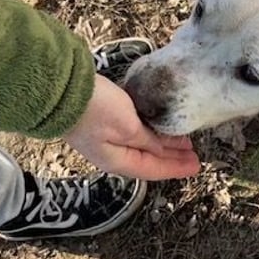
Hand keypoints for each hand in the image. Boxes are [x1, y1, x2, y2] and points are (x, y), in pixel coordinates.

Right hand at [64, 75, 199, 179]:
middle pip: (149, 159)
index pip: (154, 169)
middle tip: (194, 155)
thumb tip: (167, 150)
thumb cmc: (95, 110)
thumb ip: (149, 140)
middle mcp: (112, 153)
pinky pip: (135, 132)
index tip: (196, 166)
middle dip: (172, 158)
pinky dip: (151, 132)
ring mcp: (106, 136)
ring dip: (163, 144)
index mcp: (118, 160)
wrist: (61, 89)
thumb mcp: (128, 128)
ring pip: (143, 146)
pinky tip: (158, 126)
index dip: (176, 168)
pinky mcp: (104, 119)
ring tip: (182, 141)